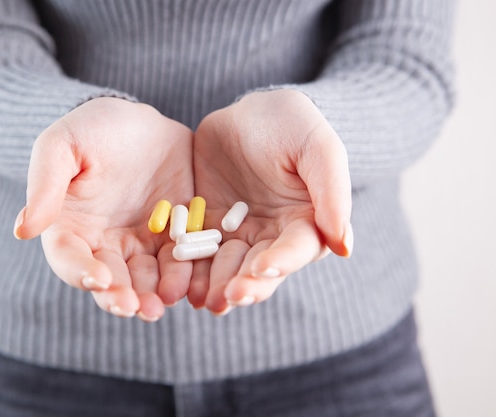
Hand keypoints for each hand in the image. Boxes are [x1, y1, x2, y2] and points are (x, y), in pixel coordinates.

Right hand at [13, 98, 194, 320]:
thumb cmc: (93, 129)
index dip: (80, 272)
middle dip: (120, 297)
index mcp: (71, 228)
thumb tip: (23, 230)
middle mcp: (105, 244)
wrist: (141, 120)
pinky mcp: (175, 236)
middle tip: (135, 308)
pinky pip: (181, 260)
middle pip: (110, 280)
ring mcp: (142, 243)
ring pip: (146, 278)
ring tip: (163, 303)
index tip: (98, 278)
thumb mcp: (61, 146)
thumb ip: (44, 185)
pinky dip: (186, 275)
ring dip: (153, 294)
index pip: (69, 258)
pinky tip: (193, 285)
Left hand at [188, 89, 352, 313]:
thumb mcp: (317, 147)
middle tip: (229, 296)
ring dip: (217, 286)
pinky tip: (180, 282)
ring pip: (227, 268)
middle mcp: (271, 236)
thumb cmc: (292, 125)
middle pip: (260, 269)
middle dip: (246, 285)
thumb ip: (332, 192)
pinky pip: (197, 251)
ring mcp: (237, 234)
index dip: (282, 261)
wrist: (248, 112)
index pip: (297, 249)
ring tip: (204, 299)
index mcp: (304, 223)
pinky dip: (190, 268)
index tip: (263, 267)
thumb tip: (344, 245)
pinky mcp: (207, 226)